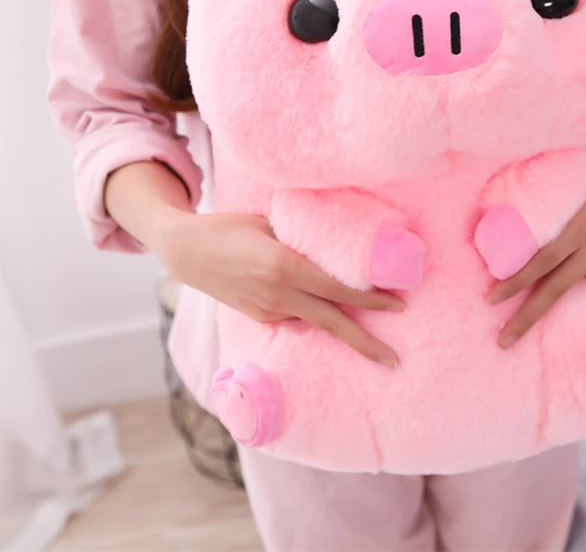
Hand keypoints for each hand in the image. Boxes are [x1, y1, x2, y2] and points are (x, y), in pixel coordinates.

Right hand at [153, 211, 403, 367]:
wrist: (186, 252)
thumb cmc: (229, 228)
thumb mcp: (270, 224)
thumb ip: (302, 239)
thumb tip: (336, 244)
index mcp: (284, 267)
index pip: (338, 288)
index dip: (370, 299)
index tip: (398, 306)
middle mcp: (278, 295)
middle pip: (331, 323)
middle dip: (366, 344)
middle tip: (395, 361)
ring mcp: (267, 310)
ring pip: (314, 322)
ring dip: (342, 329)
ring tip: (370, 338)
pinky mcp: (259, 317)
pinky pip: (295, 317)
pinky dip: (313, 315)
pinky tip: (322, 308)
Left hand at [488, 147, 585, 348]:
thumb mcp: (583, 192)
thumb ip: (562, 218)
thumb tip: (533, 244)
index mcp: (583, 225)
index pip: (541, 261)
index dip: (515, 281)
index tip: (490, 298)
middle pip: (554, 290)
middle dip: (525, 318)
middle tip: (503, 341)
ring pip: (574, 280)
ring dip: (558, 283)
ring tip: (567, 255)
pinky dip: (585, 263)